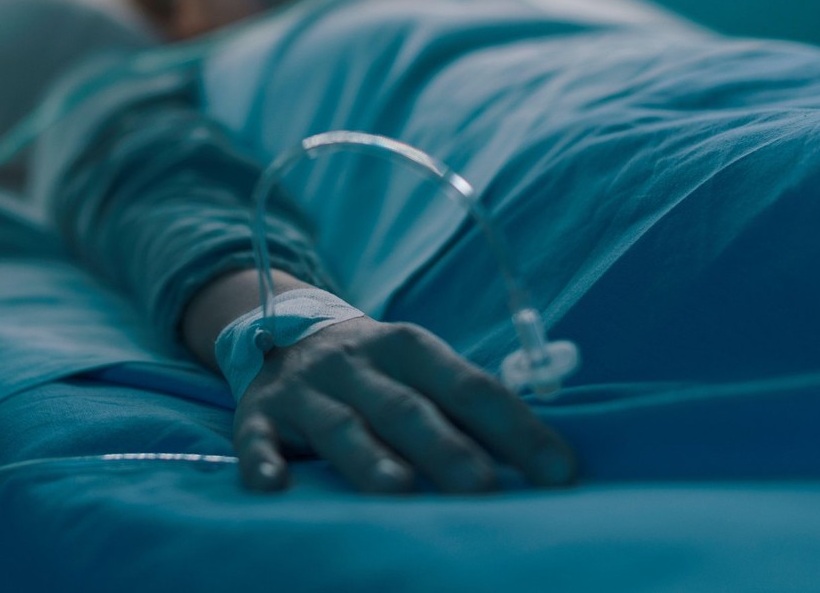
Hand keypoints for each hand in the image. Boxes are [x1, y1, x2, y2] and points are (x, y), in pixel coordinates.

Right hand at [232, 316, 577, 493]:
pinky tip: (274, 486)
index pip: (470, 385)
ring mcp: (306, 388)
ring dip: (369, 459)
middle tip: (484, 491)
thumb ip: (466, 403)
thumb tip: (550, 461)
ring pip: (341, 426)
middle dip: (447, 450)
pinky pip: (258, 438)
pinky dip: (264, 462)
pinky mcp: (258, 413)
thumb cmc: (377, 371)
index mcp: (409, 347)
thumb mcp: (420, 368)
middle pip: (406, 408)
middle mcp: (357, 362)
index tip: (560, 473)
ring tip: (397, 491)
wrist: (283, 329)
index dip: (516, 428)